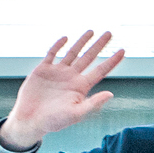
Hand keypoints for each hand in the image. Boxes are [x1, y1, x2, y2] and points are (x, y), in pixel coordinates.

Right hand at [0, 30, 125, 150]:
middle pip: (89, 57)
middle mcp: (72, 77)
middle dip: (99, 45)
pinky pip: (52, 54)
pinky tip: (66, 38)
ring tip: (91, 31)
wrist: (30, 120)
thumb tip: (110, 94)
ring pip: (73, 53)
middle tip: (109, 33)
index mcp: (81, 87)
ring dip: (82, 42)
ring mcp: (58, 72)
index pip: (100, 70)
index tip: (123, 50)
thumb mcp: (75, 114)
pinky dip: (58, 45)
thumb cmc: (53, 121)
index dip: (112, 61)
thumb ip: (93, 103)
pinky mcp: (43, 70)